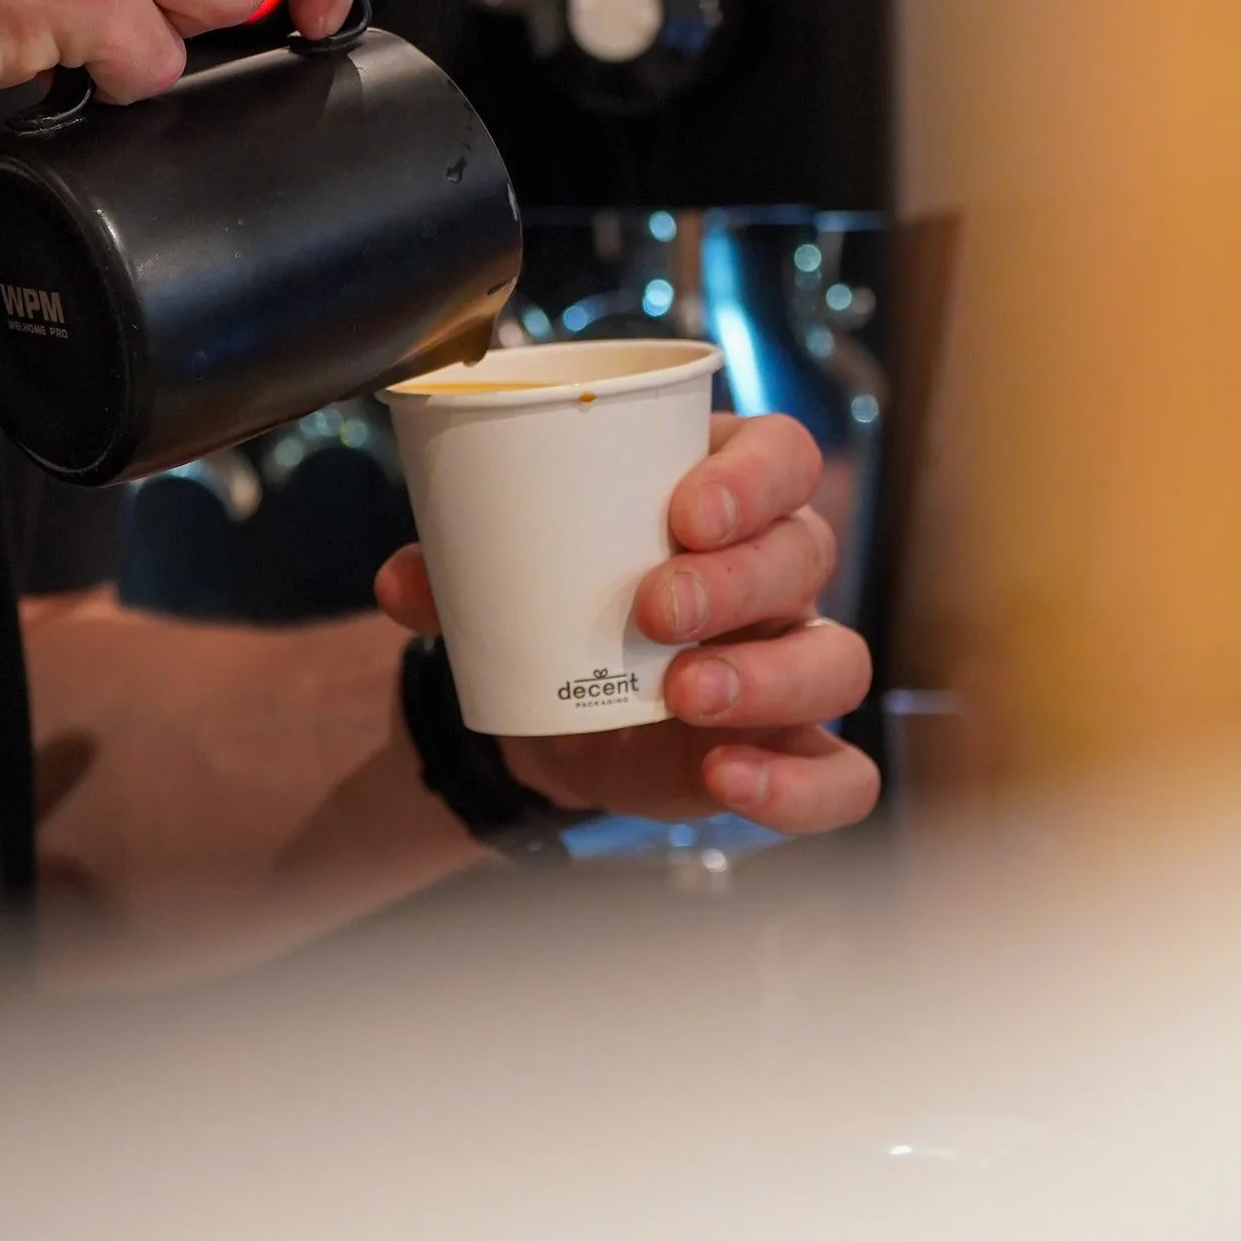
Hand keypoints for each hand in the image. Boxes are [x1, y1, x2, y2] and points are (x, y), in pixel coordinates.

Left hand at [375, 411, 878, 835]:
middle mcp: (779, 571)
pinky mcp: (789, 749)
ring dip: (766, 678)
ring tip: (683, 695)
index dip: (751, 477)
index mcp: (728, 491)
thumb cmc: (560, 597)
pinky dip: (798, 786)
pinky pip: (841, 775)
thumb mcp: (508, 567)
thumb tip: (399, 582)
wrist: (558, 702)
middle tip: (655, 608)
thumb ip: (455, 567)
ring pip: (836, 659)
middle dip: (735, 580)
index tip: (684, 511)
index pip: (782, 453)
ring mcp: (793, 660)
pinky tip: (729, 777)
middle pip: (804, 551)